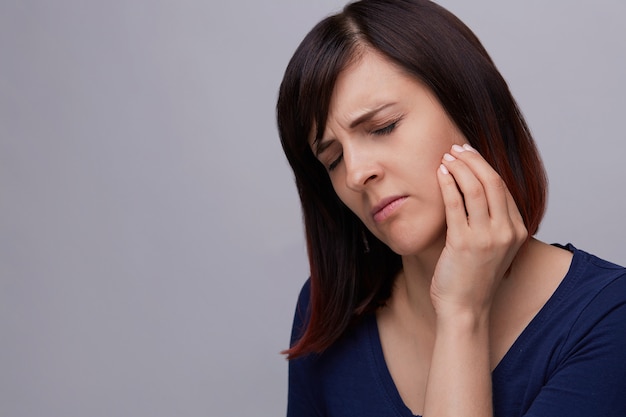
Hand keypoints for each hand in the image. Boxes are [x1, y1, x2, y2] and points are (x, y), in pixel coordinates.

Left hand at [431, 144, 526, 317]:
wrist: (465, 309)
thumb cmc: (472, 277)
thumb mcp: (491, 247)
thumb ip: (489, 221)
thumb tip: (471, 189)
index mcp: (517, 230)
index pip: (503, 187)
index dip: (484, 166)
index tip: (469, 153)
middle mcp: (507, 231)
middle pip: (492, 181)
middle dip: (473, 159)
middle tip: (456, 147)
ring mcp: (487, 237)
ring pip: (475, 188)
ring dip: (459, 167)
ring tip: (445, 157)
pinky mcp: (465, 243)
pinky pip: (456, 204)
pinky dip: (447, 184)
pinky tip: (439, 173)